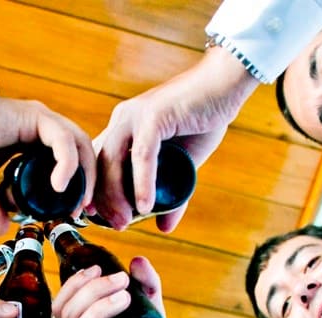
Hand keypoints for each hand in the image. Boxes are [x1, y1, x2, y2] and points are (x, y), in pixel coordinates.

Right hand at [0, 97, 96, 234]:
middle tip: (82, 213)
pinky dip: (67, 164)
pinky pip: (63, 140)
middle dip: (88, 183)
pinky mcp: (36, 117)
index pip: (71, 159)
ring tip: (77, 204)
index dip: (79, 185)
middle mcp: (43, 125)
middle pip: (83, 152)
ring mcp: (41, 118)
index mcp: (34, 138)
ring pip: (79, 144)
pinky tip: (59, 186)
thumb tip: (1, 230)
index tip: (75, 212)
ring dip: (85, 176)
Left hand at [93, 47, 258, 231]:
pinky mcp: (153, 115)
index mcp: (123, 129)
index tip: (101, 219)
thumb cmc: (203, 121)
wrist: (225, 87)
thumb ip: (170, 193)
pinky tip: (145, 205)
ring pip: (113, 161)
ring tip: (126, 220)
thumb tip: (163, 226)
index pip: (99, 164)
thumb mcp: (182, 166)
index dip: (96, 193)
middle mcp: (122, 120)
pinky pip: (142, 155)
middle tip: (116, 226)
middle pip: (100, 166)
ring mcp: (135, 116)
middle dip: (103, 200)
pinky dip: (141, 183)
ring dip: (117, 195)